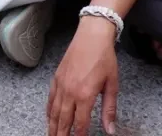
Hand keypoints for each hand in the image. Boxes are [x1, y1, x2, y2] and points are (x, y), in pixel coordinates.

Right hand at [47, 18, 121, 134]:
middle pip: (63, 120)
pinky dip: (49, 111)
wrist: (91, 36)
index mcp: (85, 95)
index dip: (79, 135)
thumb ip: (109, 109)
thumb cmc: (104, 58)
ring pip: (54, 111)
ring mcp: (61, 85)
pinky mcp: (57, 78)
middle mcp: (70, 92)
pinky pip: (50, 99)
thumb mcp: (112, 84)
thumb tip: (110, 130)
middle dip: (62, 135)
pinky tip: (49, 118)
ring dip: (53, 126)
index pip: (80, 123)